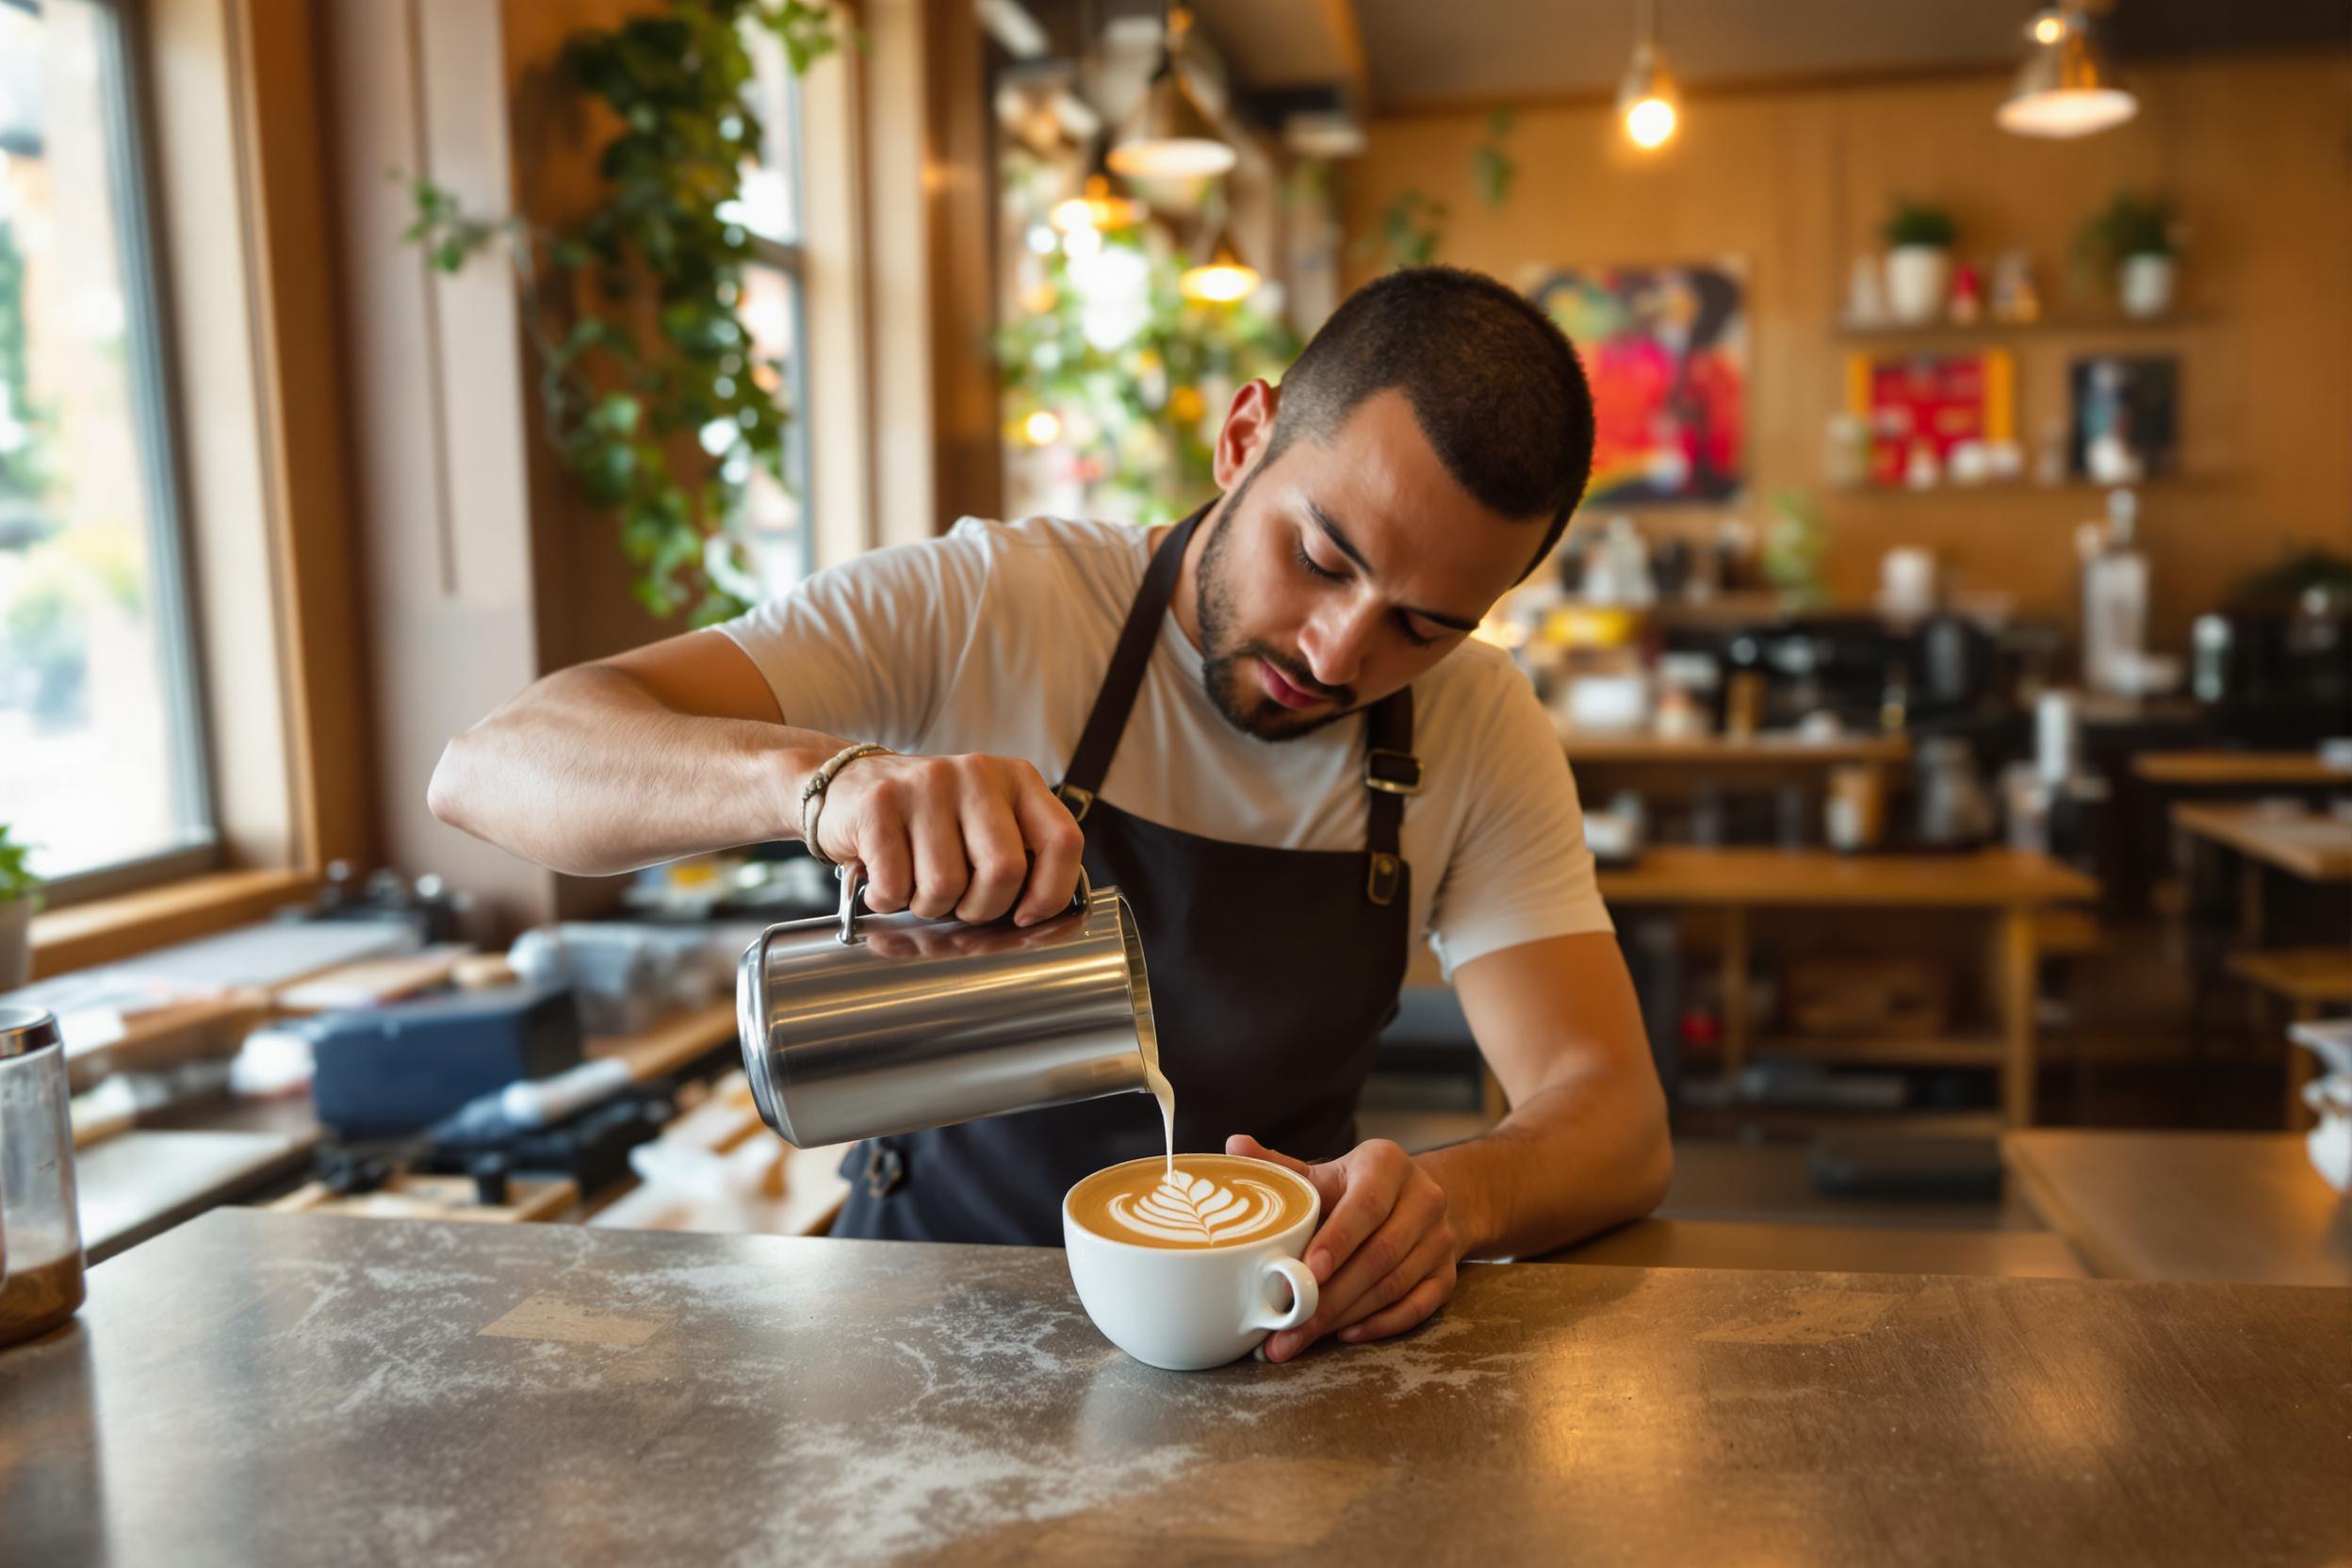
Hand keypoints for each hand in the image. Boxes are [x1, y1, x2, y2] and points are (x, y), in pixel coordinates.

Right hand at [810, 751, 1081, 925]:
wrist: (848, 786)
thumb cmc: (927, 825)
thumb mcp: (982, 829)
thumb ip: (1019, 868)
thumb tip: (1051, 927)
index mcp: (1018, 780)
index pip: (1062, 841)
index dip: (1052, 892)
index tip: (1027, 915)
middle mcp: (978, 773)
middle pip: (1005, 871)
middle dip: (981, 909)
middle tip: (959, 905)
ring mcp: (928, 784)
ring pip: (947, 885)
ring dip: (929, 907)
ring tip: (915, 886)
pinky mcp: (880, 803)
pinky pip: (896, 885)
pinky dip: (888, 901)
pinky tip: (883, 881)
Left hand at [1227, 1133, 1457, 1361]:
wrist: (1422, 1196)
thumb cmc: (1361, 1186)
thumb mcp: (1328, 1172)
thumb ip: (1283, 1168)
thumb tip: (1233, 1147)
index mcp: (1387, 1165)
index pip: (1365, 1206)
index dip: (1338, 1240)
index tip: (1307, 1270)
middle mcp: (1423, 1199)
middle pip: (1380, 1255)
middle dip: (1330, 1296)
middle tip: (1288, 1327)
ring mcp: (1440, 1239)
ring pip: (1395, 1285)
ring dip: (1347, 1315)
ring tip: (1303, 1337)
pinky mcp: (1448, 1272)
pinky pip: (1419, 1305)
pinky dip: (1383, 1323)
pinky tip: (1346, 1333)